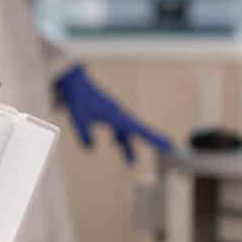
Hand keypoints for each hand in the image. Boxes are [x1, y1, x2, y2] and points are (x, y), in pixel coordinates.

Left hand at [52, 64, 172, 163]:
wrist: (73, 80)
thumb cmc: (78, 98)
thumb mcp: (79, 120)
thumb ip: (85, 136)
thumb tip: (91, 148)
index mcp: (117, 116)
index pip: (140, 130)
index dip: (154, 139)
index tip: (168, 145)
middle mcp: (117, 114)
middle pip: (132, 134)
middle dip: (138, 148)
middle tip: (149, 161)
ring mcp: (112, 112)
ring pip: (124, 132)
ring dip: (126, 146)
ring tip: (130, 161)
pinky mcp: (105, 111)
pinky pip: (116, 127)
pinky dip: (117, 136)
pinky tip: (113, 142)